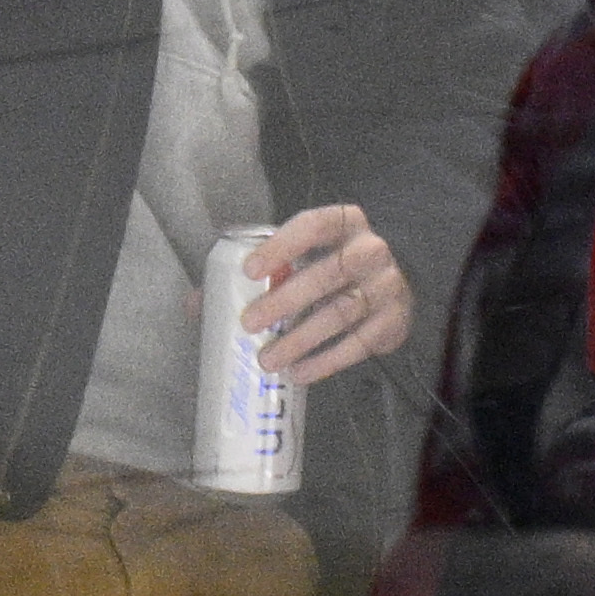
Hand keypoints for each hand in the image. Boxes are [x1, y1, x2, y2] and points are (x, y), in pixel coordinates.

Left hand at [237, 199, 409, 387]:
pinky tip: (299, 373)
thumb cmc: (334, 264)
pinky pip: (360, 344)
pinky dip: (327, 361)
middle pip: (328, 274)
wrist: (396, 282)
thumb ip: (260, 271)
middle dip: (285, 300)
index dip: (281, 247)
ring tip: (268, 360)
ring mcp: (388, 286)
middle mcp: (372, 250)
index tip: (249, 271)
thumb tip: (198, 304)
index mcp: (345, 222)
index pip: (313, 226)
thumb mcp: (305, 255)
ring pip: (342, 313)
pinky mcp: (396, 321)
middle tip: (249, 323)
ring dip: (301, 339)